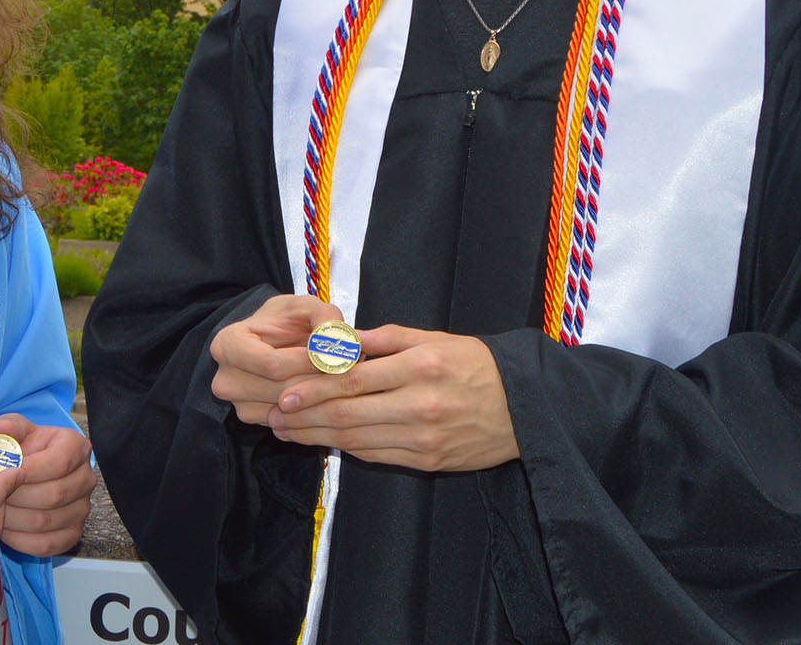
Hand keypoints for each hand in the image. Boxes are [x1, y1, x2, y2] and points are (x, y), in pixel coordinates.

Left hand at [0, 413, 93, 555]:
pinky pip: (45, 545)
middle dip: (15, 495)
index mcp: (77, 447)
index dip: (29, 470)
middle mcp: (86, 478)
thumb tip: (0, 431)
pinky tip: (4, 528)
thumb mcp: (16, 430)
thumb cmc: (25, 450)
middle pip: (53, 494)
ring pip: (46, 521)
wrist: (33, 473)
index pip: (60, 462)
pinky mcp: (73, 533)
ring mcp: (82, 509)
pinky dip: (19, 540)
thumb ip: (8, 427)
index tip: (2, 472)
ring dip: (13, 518)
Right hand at [208, 294, 341, 426]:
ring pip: (289, 411)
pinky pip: (289, 422)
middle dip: (319, 381)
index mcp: (228, 344)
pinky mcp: (252, 419)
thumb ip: (325, 318)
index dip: (310, 363)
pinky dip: (310, 409)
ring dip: (318, 397)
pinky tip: (320, 391)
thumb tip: (340, 343)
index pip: (273, 365)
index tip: (337, 356)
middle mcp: (226, 378)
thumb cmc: (285, 321)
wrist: (271, 338)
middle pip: (281, 391)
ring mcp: (237, 403)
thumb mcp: (307, 306)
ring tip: (334, 376)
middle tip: (346, 369)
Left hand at [266, 324, 517, 472]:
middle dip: (304, 417)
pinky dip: (347, 449)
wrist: (525, 407)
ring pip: (357, 439)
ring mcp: (423, 438)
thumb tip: (340, 340)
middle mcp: (419, 404)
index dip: (313, 389)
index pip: (353, 380)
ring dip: (316, 437)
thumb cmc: (477, 365)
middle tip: (275, 416)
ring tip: (288, 432)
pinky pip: (376, 456)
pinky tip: (325, 442)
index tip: (285, 393)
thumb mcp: (434, 339)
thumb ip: (385, 339)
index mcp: (420, 366)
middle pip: (348, 413)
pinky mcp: (428, 461)